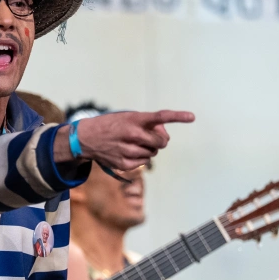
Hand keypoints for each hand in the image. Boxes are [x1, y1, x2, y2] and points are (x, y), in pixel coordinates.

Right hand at [77, 110, 194, 170]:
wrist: (86, 138)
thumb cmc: (112, 125)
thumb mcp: (128, 117)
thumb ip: (147, 123)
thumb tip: (163, 136)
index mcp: (134, 119)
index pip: (160, 116)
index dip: (177, 116)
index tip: (192, 117)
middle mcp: (132, 134)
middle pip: (161, 142)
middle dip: (160, 140)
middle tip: (152, 138)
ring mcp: (128, 150)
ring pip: (153, 153)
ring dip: (148, 149)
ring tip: (133, 144)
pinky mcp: (124, 163)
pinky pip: (143, 162)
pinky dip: (140, 158)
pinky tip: (128, 152)